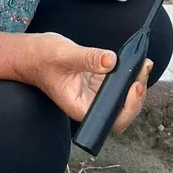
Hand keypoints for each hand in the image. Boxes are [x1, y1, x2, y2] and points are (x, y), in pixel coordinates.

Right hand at [17, 33, 152, 132]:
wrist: (30, 53)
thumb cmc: (40, 58)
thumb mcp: (64, 55)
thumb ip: (88, 58)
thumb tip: (111, 60)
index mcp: (80, 107)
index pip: (110, 120)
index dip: (128, 108)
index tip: (134, 87)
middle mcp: (89, 104)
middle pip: (121, 110)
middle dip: (136, 93)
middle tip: (143, 69)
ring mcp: (94, 93)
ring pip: (122, 97)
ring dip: (136, 82)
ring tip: (143, 64)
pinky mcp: (96, 81)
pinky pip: (118, 82)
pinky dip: (128, 73)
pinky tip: (135, 61)